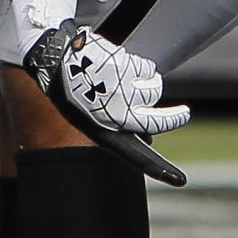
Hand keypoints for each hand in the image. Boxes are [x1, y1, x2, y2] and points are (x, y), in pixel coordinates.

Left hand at [23, 22, 191, 186]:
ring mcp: (119, 89)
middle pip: (158, 121)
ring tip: (129, 80)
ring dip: (150, 84)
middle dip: (176, 118)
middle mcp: (113, 113)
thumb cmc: (74, 89)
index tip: (179, 180)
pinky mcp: (122, 66)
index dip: (158, 168)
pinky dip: (142, 67)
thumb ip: (118, 128)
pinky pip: (148, 69)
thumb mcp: (89, 116)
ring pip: (154, 90)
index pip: (135, 155)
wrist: (54, 56)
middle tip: (183, 113)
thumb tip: (148, 139)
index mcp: (103, 130)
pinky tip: (123, 64)